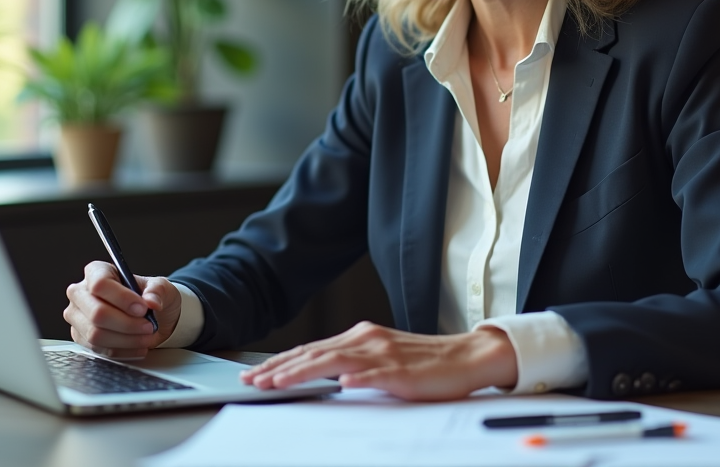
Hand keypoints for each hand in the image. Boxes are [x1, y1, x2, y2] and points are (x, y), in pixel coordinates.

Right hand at [63, 261, 181, 358]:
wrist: (149, 316)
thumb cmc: (149, 296)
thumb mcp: (161, 287)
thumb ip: (157, 291)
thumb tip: (151, 302)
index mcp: (97, 271)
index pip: (100, 284)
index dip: (122, 298)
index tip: (143, 308)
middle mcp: (80, 293)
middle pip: (97, 313)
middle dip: (127, 324)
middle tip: (149, 326)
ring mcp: (77, 316)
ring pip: (96, 334)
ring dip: (126, 339)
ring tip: (146, 337)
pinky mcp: (80, 337)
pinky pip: (98, 349)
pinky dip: (122, 350)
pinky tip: (138, 345)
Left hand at [240, 321, 517, 400]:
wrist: (466, 357)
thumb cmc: (423, 363)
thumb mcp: (380, 359)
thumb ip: (351, 363)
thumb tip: (318, 375)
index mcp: (361, 337)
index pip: (312, 350)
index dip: (281, 362)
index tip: (255, 375)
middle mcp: (368, 340)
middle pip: (315, 353)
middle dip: (280, 368)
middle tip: (253, 382)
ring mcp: (386, 354)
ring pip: (337, 362)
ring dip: (304, 372)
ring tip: (280, 382)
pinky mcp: (405, 372)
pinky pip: (378, 375)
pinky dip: (358, 378)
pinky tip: (342, 383)